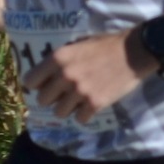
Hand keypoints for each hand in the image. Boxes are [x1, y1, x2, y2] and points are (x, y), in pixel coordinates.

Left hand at [22, 30, 152, 123]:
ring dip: (67, 108)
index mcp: (58, 58)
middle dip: (52, 98)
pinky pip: (79, 119)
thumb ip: (62, 59)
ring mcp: (80, 91)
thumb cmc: (106, 45)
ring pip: (59, 113)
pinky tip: (91, 105)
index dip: (37, 85)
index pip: (30, 81)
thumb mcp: (78, 44)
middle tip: (63, 95)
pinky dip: (84, 114)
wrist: (134, 52)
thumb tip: (47, 75)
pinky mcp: (95, 103)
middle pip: (43, 100)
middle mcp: (65, 75)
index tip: (44, 85)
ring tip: (78, 101)